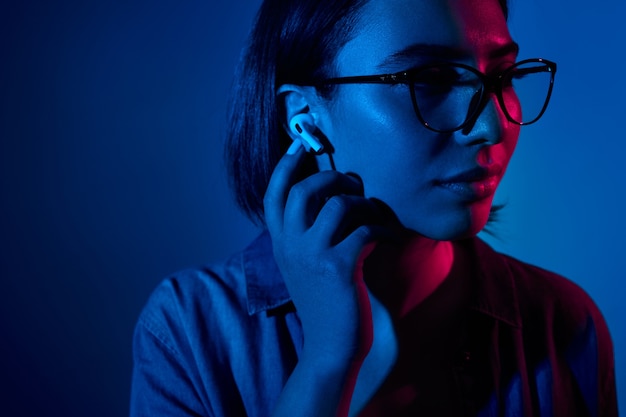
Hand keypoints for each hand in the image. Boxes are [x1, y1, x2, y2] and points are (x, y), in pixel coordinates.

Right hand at [264, 142, 389, 360]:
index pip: (273, 195)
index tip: (300, 146)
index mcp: (281, 244)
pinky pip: (366, 230)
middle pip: (305, 190)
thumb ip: (306, 235)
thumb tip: (332, 198)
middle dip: (331, 177)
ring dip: (363, 204)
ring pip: (338, 205)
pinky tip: (388, 239)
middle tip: (351, 182)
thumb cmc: (323, 302)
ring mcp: (313, 255)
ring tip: (374, 216)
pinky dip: (382, 230)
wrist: (330, 347)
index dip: (286, 166)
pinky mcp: (339, 267)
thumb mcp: (303, 266)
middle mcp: (291, 246)